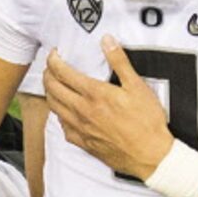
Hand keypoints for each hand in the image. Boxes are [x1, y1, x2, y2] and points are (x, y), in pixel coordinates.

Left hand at [43, 37, 171, 177]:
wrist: (150, 156)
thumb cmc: (147, 122)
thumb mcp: (137, 87)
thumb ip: (119, 62)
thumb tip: (106, 41)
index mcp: (95, 94)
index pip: (62, 73)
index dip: (53, 60)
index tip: (54, 54)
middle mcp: (83, 111)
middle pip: (52, 89)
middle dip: (47, 74)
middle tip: (51, 68)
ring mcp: (81, 129)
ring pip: (54, 108)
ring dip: (50, 94)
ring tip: (53, 86)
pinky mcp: (84, 143)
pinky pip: (63, 127)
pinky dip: (59, 115)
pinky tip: (65, 112)